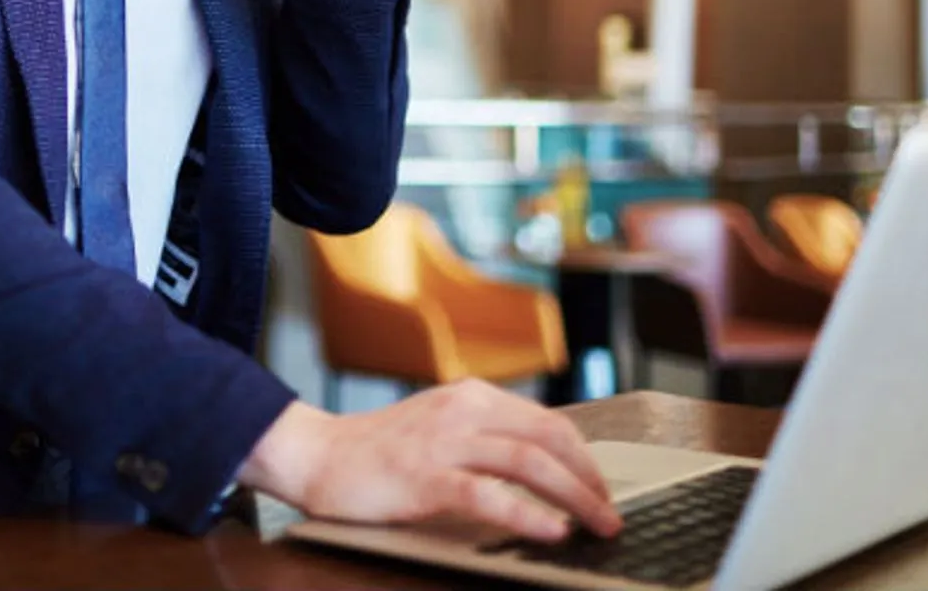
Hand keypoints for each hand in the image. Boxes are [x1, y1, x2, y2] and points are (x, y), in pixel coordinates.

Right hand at [237, 384, 621, 542]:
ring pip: (528, 462)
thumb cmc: (377, 451)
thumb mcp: (439, 427)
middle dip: (590, 478)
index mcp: (471, 397)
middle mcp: (463, 410)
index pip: (549, 422)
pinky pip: (488, 495)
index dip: (585, 458)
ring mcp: (444, 442)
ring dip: (574, 497)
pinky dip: (527, 514)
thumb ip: (483, 436)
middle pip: (549, 437)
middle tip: (611, 513)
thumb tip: (542, 467)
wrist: (317, 454)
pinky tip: (550, 531)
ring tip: (598, 525)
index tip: (604, 489)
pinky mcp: (424, 477)